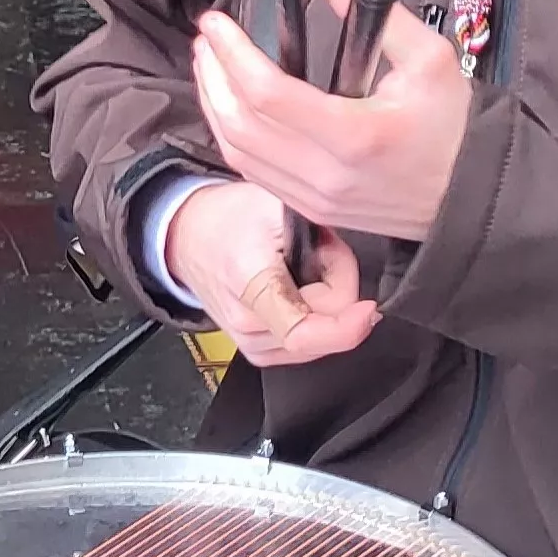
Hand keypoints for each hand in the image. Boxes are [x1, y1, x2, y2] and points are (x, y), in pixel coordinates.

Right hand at [162, 181, 376, 365]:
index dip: (346, 327)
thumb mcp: (276, 204)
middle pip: (325, 328)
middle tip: (319, 251)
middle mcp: (248, 326)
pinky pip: (310, 344)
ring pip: (322, 339)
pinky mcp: (258, 352)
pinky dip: (314, 317)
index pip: (303, 331)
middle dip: (337, 287)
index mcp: (251, 286)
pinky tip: (297, 289)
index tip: (368, 309)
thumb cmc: (227, 218)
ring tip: (302, 268)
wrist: (188, 237)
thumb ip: (320, 231)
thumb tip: (351, 263)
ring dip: (326, 304)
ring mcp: (252, 345)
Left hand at [192, 0, 473, 242]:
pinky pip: (254, 172)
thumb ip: (382, 17)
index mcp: (355, 135)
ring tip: (209, 64)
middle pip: (241, 125)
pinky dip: (231, 136)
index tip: (217, 22)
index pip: (269, 94)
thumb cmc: (454, 128)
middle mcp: (328, 174)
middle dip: (213, 75)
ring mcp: (317, 197)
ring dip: (213, 104)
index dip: (233, 53)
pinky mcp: (314, 208)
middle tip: (207, 37)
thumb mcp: (431, 60)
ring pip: (238, 152)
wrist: (473, 196)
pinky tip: (229, 105)